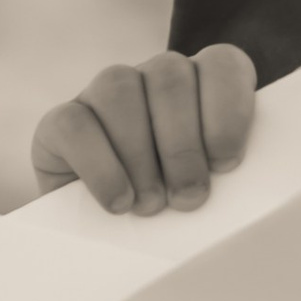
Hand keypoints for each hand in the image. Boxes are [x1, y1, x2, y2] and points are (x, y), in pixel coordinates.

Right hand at [30, 45, 257, 212]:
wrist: (110, 236)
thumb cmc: (174, 206)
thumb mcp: (209, 185)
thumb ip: (224, 171)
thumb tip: (240, 191)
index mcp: (200, 82)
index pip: (222, 65)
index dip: (228, 109)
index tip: (227, 163)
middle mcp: (152, 76)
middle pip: (170, 76)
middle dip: (183, 144)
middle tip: (189, 198)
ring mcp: (102, 92)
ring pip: (119, 90)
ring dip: (140, 154)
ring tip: (151, 205)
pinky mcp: (61, 121)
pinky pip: (75, 124)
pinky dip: (101, 167)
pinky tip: (119, 202)